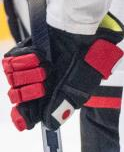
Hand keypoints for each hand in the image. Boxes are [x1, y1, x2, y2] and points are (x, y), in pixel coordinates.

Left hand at [3, 13, 123, 130]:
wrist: (80, 27)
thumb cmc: (86, 53)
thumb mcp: (80, 82)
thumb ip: (64, 104)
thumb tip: (50, 125)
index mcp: (54, 93)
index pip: (31, 112)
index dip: (24, 116)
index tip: (22, 115)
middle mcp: (41, 82)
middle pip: (19, 98)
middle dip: (29, 92)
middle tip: (43, 83)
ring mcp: (30, 68)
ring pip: (13, 81)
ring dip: (28, 74)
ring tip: (44, 65)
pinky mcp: (23, 53)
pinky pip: (10, 63)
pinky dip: (23, 60)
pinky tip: (38, 56)